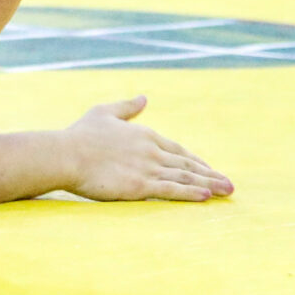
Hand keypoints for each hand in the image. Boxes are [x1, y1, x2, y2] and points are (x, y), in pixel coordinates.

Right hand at [65, 96, 232, 201]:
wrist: (66, 154)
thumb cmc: (80, 135)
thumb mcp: (104, 113)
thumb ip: (127, 107)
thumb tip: (144, 97)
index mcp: (145, 135)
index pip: (178, 150)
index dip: (195, 161)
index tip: (208, 169)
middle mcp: (151, 150)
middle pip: (187, 164)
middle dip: (210, 174)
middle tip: (229, 184)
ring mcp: (148, 168)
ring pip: (185, 177)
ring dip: (209, 184)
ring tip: (226, 191)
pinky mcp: (140, 185)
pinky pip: (172, 189)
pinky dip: (191, 193)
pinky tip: (206, 197)